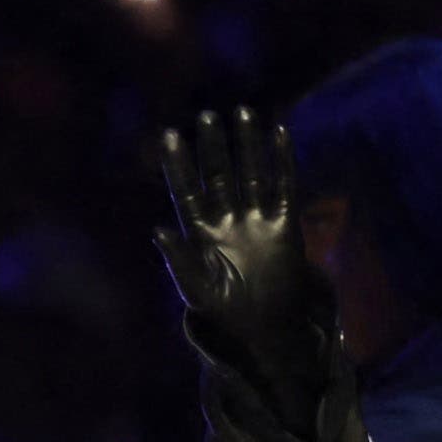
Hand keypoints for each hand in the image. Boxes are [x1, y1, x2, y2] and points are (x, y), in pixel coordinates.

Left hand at [156, 108, 337, 424]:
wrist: (263, 329)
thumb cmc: (223, 313)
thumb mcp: (195, 288)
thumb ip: (177, 259)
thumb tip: (156, 230)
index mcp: (200, 233)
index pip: (185, 190)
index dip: (178, 164)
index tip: (169, 135)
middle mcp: (227, 221)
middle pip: (218, 175)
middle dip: (212, 146)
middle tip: (206, 114)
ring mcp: (256, 220)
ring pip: (251, 173)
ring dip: (246, 145)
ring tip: (243, 112)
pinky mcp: (285, 225)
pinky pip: (284, 186)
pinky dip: (282, 161)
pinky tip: (279, 133)